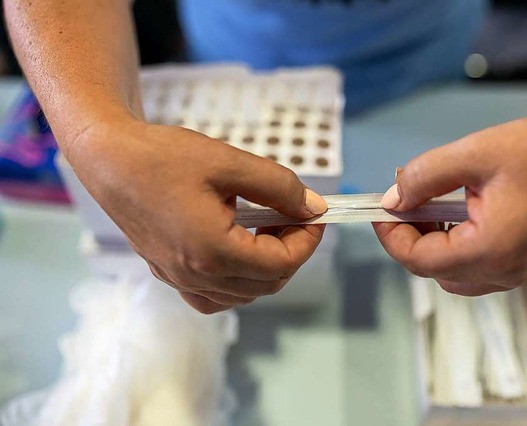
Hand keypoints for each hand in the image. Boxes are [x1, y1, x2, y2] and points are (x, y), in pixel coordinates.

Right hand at [68, 119, 326, 312]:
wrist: (109, 160)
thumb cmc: (165, 156)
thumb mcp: (231, 162)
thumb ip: (280, 188)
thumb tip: (314, 208)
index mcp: (213, 252)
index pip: (280, 264)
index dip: (307, 241)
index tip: (315, 216)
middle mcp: (196, 276)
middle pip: (266, 284)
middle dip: (291, 253)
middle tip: (293, 218)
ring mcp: (179, 279)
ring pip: (243, 295)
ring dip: (266, 268)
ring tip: (267, 229)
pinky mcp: (168, 274)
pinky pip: (213, 297)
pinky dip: (237, 281)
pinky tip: (238, 250)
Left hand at [374, 111, 526, 295]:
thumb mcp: (473, 153)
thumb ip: (424, 177)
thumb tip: (393, 200)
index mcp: (493, 249)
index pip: (420, 261)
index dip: (391, 237)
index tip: (380, 211)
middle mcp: (510, 273)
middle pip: (437, 271)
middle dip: (413, 239)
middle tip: (409, 203)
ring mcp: (525, 275)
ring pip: (459, 275)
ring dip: (437, 246)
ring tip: (436, 206)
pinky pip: (483, 270)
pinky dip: (462, 249)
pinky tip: (465, 215)